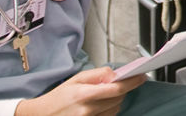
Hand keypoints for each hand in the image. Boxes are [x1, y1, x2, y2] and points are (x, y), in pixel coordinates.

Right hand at [14, 67, 144, 115]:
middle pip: (119, 99)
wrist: (43, 115)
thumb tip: (115, 74)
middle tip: (116, 84)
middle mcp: (88, 110)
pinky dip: (109, 110)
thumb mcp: (76, 79)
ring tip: (101, 96)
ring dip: (115, 101)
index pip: (117, 89)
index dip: (133, 82)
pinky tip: (100, 105)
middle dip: (122, 90)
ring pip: (116, 109)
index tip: (142, 77)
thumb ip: (98, 74)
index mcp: (84, 94)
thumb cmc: (59, 97)